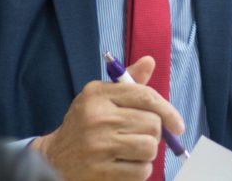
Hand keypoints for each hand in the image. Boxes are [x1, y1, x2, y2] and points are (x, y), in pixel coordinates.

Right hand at [31, 56, 184, 180]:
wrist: (53, 159)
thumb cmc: (84, 124)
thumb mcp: (100, 97)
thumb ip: (128, 82)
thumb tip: (150, 61)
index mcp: (99, 94)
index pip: (145, 96)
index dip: (168, 110)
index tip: (178, 124)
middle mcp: (98, 117)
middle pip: (152, 124)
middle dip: (154, 133)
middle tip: (143, 136)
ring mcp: (99, 146)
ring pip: (149, 148)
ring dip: (148, 152)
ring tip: (134, 150)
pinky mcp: (101, 171)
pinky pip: (141, 171)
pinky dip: (140, 170)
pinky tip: (127, 164)